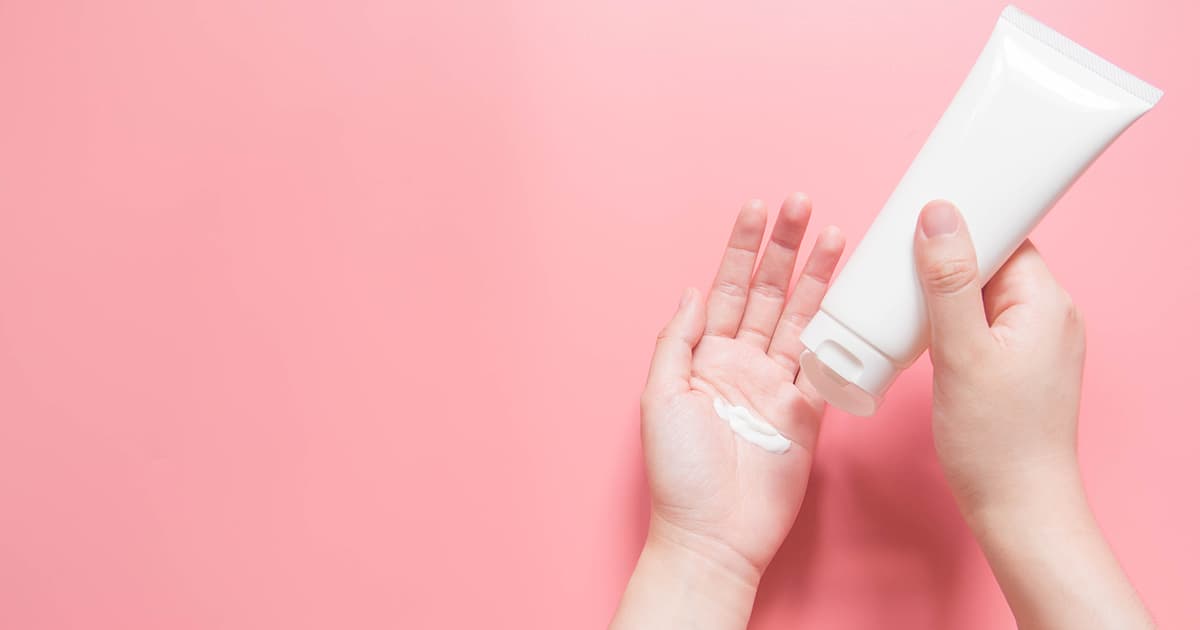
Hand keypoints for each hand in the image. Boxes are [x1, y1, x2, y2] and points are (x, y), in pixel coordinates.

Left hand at [612, 194, 843, 628]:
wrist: (714, 534)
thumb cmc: (678, 472)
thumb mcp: (660, 395)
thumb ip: (678, 340)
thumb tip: (694, 290)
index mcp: (706, 357)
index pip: (728, 288)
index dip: (743, 248)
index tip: (758, 209)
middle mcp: (744, 364)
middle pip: (769, 293)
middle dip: (785, 249)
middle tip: (803, 204)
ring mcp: (778, 386)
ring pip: (802, 319)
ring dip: (817, 278)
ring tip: (836, 235)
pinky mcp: (809, 413)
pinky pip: (827, 365)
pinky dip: (839, 332)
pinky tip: (851, 297)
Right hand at [914, 200, 1151, 628]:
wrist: (1016, 507)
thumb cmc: (994, 439)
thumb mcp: (961, 352)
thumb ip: (949, 282)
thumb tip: (937, 214)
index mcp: (1046, 302)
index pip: (1006, 236)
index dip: (964, 222)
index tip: (918, 215)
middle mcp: (1049, 316)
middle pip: (992, 260)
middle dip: (944, 256)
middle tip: (894, 257)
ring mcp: (1034, 343)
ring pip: (982, 293)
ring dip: (943, 289)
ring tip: (899, 294)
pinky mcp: (1016, 366)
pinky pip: (981, 321)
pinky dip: (949, 317)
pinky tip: (919, 329)